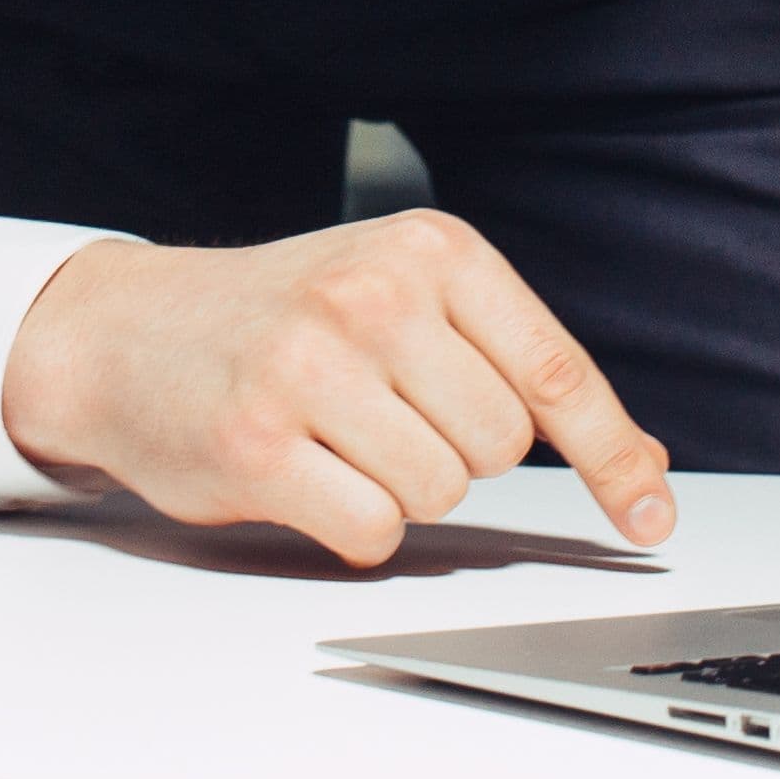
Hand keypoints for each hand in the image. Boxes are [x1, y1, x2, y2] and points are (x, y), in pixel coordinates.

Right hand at [0, 208, 676, 568]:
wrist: (131, 330)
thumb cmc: (281, 317)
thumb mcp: (404, 299)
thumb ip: (516, 368)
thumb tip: (642, 461)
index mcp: (427, 247)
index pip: (554, 369)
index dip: (611, 455)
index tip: (648, 518)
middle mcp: (373, 293)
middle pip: (500, 445)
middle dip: (454, 448)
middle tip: (381, 409)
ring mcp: (312, 365)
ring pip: (441, 494)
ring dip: (400, 486)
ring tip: (338, 433)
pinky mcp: (261, 441)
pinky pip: (374, 531)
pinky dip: (352, 522)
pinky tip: (306, 471)